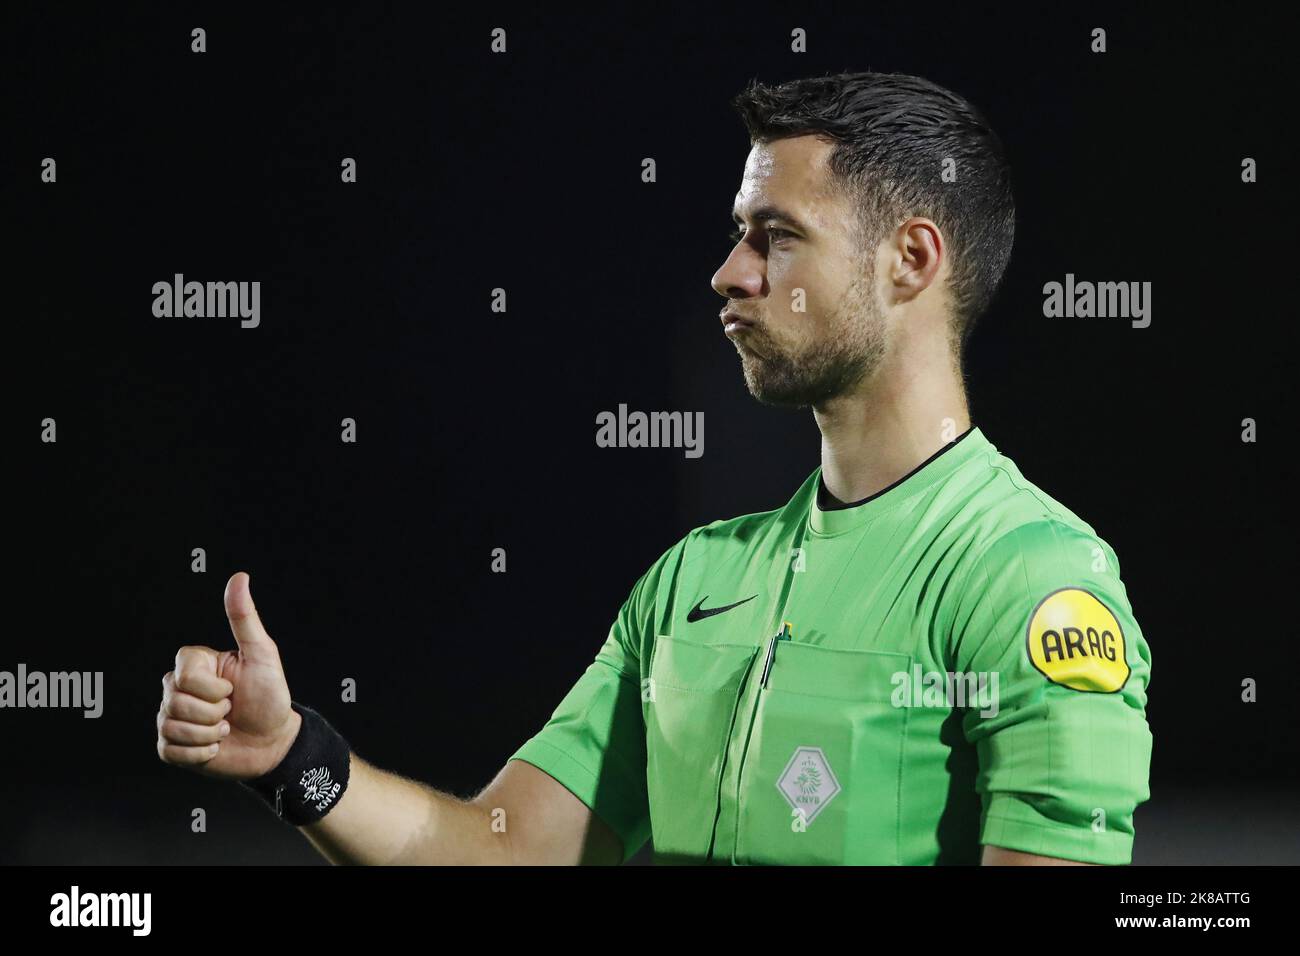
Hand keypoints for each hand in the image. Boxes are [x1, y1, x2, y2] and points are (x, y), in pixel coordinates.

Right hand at [156, 572, 301, 779]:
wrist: (274, 743)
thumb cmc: (270, 696)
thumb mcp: (262, 655)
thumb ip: (245, 618)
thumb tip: (239, 577)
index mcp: (195, 664)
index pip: (183, 674)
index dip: (211, 688)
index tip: (233, 689)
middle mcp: (178, 688)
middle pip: (174, 701)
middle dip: (213, 713)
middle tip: (231, 712)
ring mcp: (172, 717)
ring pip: (170, 726)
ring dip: (208, 735)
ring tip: (225, 730)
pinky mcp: (171, 745)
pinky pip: (168, 750)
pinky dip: (198, 754)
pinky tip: (214, 748)